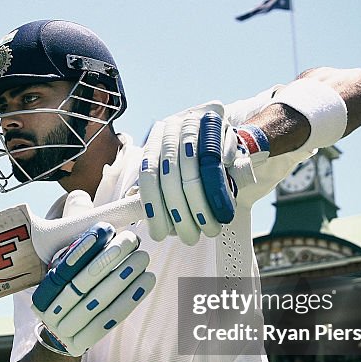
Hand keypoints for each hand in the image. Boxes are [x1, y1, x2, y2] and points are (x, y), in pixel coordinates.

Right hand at [31, 191, 155, 355]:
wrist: (60, 334)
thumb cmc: (68, 285)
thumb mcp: (62, 258)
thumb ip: (69, 231)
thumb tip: (79, 196)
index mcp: (40, 290)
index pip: (62, 267)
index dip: (84, 247)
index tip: (106, 228)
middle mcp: (48, 312)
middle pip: (82, 283)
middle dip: (109, 259)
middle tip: (132, 239)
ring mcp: (65, 331)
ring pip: (98, 301)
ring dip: (124, 278)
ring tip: (144, 257)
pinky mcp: (83, 343)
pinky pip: (110, 319)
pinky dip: (130, 299)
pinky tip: (147, 280)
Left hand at [139, 102, 247, 244]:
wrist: (227, 136)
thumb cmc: (198, 163)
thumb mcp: (173, 172)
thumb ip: (156, 188)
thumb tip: (133, 211)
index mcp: (154, 141)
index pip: (148, 177)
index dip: (153, 209)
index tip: (159, 233)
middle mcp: (170, 129)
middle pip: (170, 179)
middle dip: (180, 215)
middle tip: (188, 237)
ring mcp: (193, 124)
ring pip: (193, 175)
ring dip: (201, 209)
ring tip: (208, 229)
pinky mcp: (218, 126)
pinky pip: (217, 166)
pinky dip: (219, 193)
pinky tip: (223, 211)